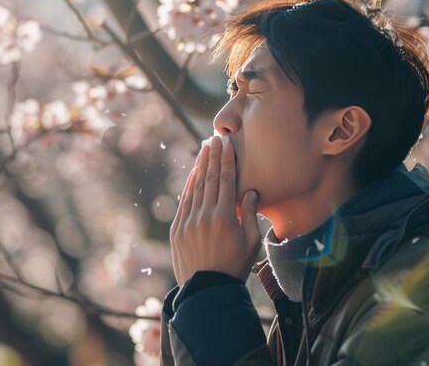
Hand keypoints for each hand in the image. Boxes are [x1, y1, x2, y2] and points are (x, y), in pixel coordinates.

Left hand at [169, 135, 261, 286]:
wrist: (207, 290)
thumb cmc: (235, 266)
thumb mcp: (251, 242)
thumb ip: (251, 214)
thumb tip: (250, 191)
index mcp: (225, 216)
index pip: (225, 179)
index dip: (226, 159)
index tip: (226, 143)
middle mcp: (204, 215)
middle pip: (208, 178)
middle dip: (212, 156)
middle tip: (214, 139)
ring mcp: (188, 222)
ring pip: (194, 187)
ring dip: (199, 167)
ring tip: (203, 150)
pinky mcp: (177, 230)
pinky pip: (183, 202)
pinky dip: (188, 186)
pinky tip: (193, 174)